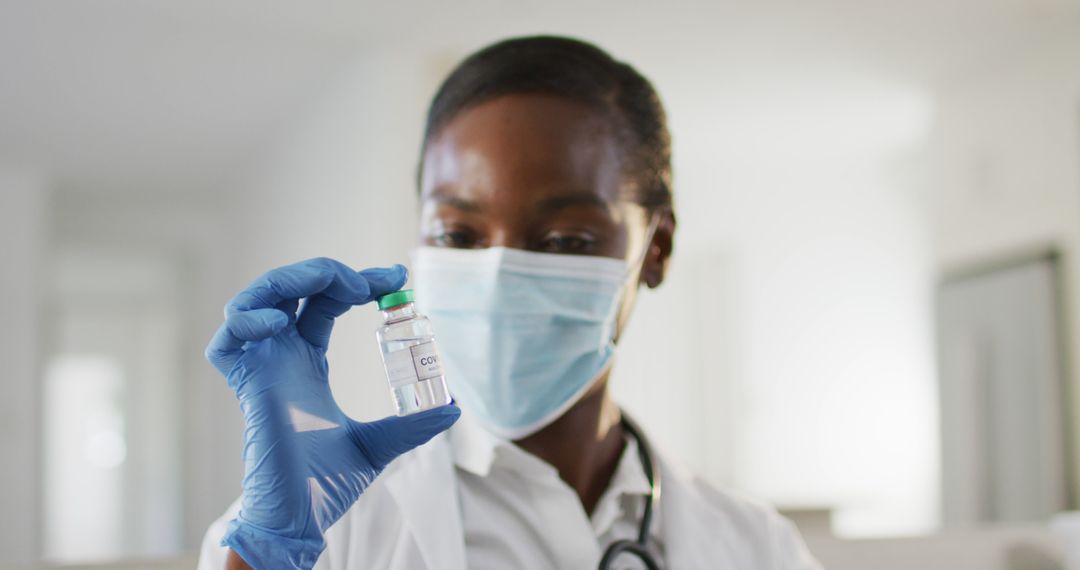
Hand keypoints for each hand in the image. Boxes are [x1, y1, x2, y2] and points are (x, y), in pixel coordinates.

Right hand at [205, 258, 459, 569]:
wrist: (302, 518)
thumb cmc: (327, 484)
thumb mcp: (380, 444)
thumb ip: (412, 425)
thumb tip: (454, 410)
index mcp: (308, 361)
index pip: (328, 302)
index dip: (358, 280)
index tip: (397, 277)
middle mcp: (282, 357)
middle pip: (292, 289)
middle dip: (329, 271)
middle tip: (373, 283)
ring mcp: (262, 368)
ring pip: (256, 300)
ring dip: (292, 279)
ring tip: (338, 287)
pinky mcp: (246, 387)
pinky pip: (227, 342)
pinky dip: (247, 320)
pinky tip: (281, 323)